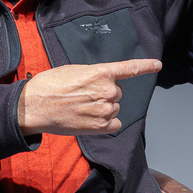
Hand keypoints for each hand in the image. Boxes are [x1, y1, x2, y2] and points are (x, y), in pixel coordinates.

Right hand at [16, 59, 161, 135]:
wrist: (35, 105)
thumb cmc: (51, 85)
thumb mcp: (76, 71)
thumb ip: (95, 76)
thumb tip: (103, 84)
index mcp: (101, 73)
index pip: (129, 69)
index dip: (145, 66)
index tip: (158, 65)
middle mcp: (107, 91)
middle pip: (117, 92)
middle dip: (104, 93)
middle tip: (84, 95)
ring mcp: (105, 110)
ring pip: (114, 108)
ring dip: (103, 108)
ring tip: (81, 107)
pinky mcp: (101, 127)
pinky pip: (114, 124)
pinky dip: (106, 124)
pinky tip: (90, 120)